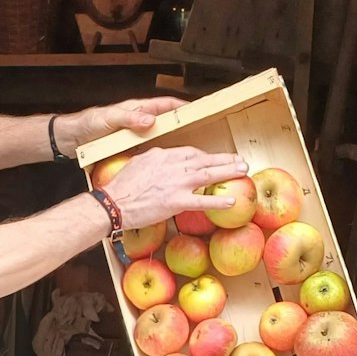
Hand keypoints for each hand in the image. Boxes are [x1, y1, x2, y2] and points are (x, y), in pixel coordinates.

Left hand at [57, 97, 188, 154]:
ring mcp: (135, 135)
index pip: (165, 104)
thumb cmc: (88, 124)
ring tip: (188, 153)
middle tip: (200, 135)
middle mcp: (139, 121)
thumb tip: (151, 120)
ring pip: (159, 137)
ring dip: (172, 143)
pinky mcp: (129, 147)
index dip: (182, 107)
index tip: (199, 112)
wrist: (71, 139)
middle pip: (166, 121)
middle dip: (182, 127)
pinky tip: (165, 166)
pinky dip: (157, 155)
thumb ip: (129, 118)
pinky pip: (148, 150)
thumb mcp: (109, 119)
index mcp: (137, 109)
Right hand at [99, 146, 248, 229]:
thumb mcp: (138, 163)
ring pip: (208, 174)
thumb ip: (154, 161)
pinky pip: (202, 200)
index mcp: (163, 154)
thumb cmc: (121, 187)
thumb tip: (161, 162)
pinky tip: (231, 201)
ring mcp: (176, 183)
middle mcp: (173, 165)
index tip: (214, 159)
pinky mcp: (176, 201)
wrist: (114, 203)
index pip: (190, 152)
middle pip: (204, 160)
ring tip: (243, 171)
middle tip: (240, 160)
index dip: (206, 156)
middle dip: (225, 159)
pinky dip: (218, 201)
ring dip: (228, 172)